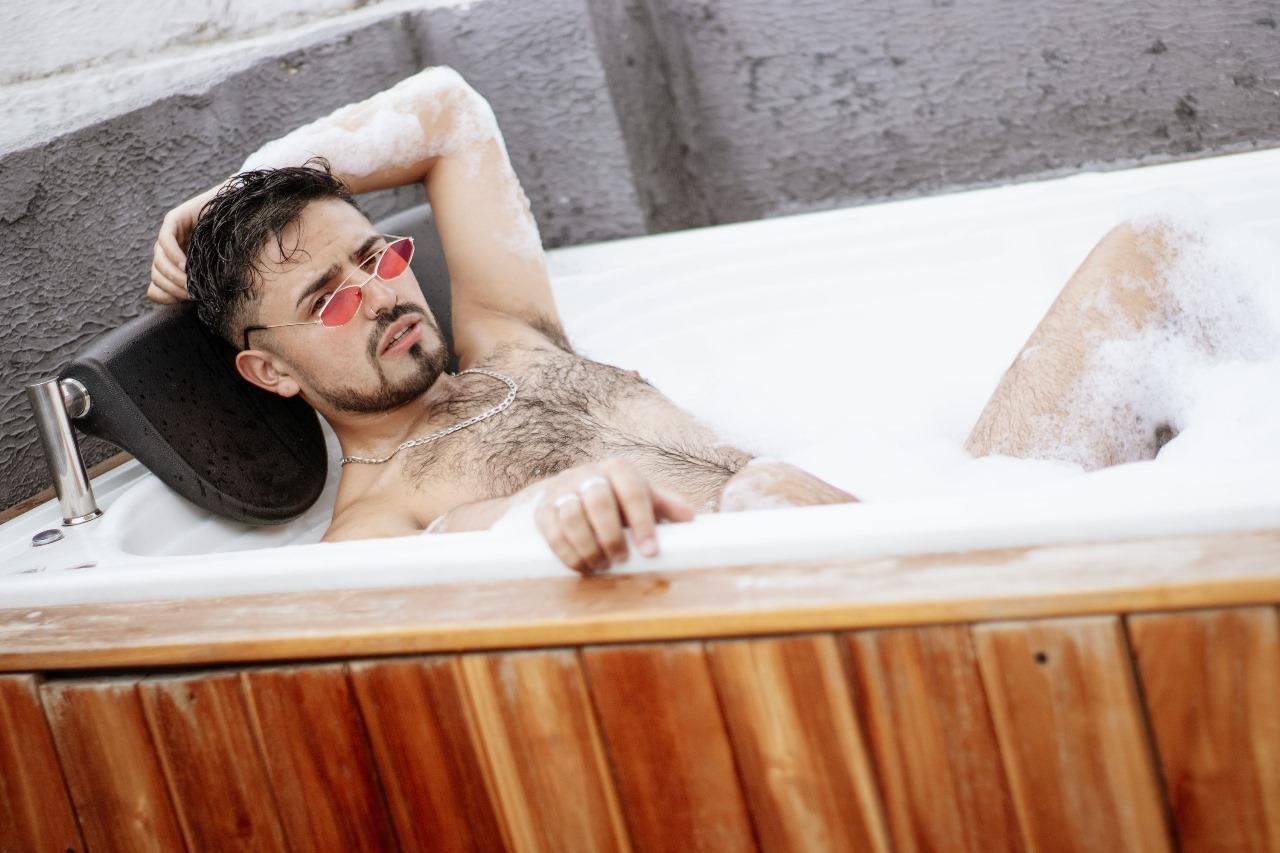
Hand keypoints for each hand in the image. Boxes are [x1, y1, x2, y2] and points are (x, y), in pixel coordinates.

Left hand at [147, 182, 224, 303]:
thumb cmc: (232, 246)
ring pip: (159, 261)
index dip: (166, 296)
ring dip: (174, 276)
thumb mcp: (212, 272)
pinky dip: (174, 255)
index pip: (157, 285)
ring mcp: (168, 234)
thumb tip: (174, 298)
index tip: (185, 302)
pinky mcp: (173, 219)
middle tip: (192, 295)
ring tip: (190, 283)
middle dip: (172, 288)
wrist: (241, 215)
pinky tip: (186, 265)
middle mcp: (167, 250)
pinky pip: (166, 240)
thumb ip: (196, 284)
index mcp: (173, 264)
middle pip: (157, 274)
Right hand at [532, 458, 694, 573]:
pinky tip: (583, 566)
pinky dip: (568, 554)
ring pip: (572, 516)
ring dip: (589, 547)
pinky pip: (552, 532)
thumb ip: (666, 505)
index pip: (632, 491)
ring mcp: (563, 490)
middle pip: (598, 501)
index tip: (650, 552)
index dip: (642, 522)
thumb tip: (689, 518)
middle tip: (621, 559)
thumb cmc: (619, 498)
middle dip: (611, 536)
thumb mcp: (644, 496)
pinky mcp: (544, 509)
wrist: (574, 491)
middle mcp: (588, 474)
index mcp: (619, 469)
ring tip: (602, 565)